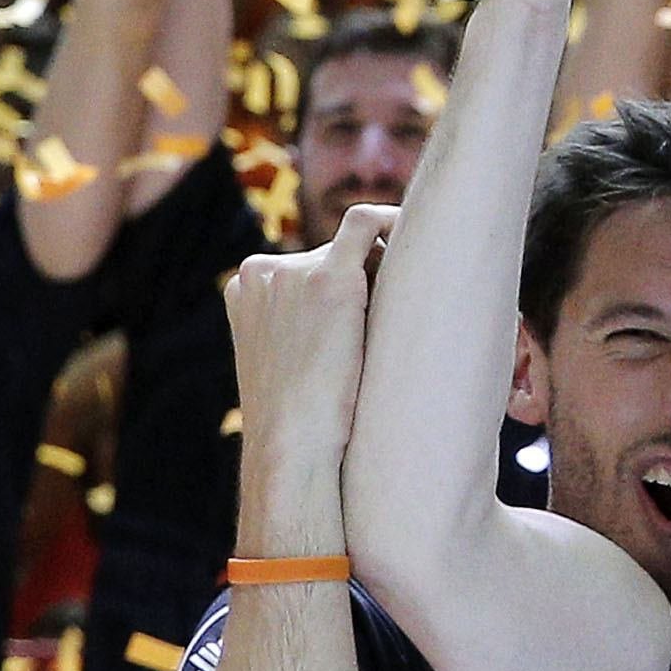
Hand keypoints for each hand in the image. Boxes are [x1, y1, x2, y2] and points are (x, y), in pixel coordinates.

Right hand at [224, 203, 394, 465]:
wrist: (293, 447)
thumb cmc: (300, 420)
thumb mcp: (285, 362)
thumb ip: (300, 326)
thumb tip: (347, 316)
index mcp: (245, 288)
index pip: (306, 264)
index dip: (348, 282)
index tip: (378, 304)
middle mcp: (262, 272)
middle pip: (333, 255)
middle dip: (370, 279)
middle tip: (406, 314)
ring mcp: (292, 272)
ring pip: (358, 249)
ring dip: (386, 274)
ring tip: (412, 313)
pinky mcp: (328, 278)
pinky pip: (365, 224)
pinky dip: (394, 223)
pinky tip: (425, 238)